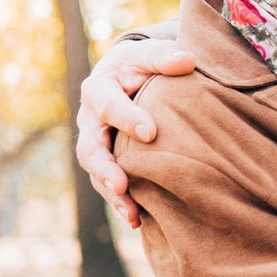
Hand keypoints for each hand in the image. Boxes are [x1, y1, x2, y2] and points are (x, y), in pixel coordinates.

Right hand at [76, 38, 196, 228]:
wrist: (127, 77)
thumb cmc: (140, 65)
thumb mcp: (147, 56)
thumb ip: (163, 57)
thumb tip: (187, 60)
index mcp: (97, 89)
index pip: (108, 105)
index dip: (127, 118)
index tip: (151, 133)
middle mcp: (90, 121)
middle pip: (90, 148)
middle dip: (105, 168)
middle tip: (122, 185)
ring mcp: (95, 144)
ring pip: (96, 173)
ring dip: (111, 194)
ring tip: (131, 213)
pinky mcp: (106, 162)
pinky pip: (107, 185)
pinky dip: (121, 202)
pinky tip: (138, 220)